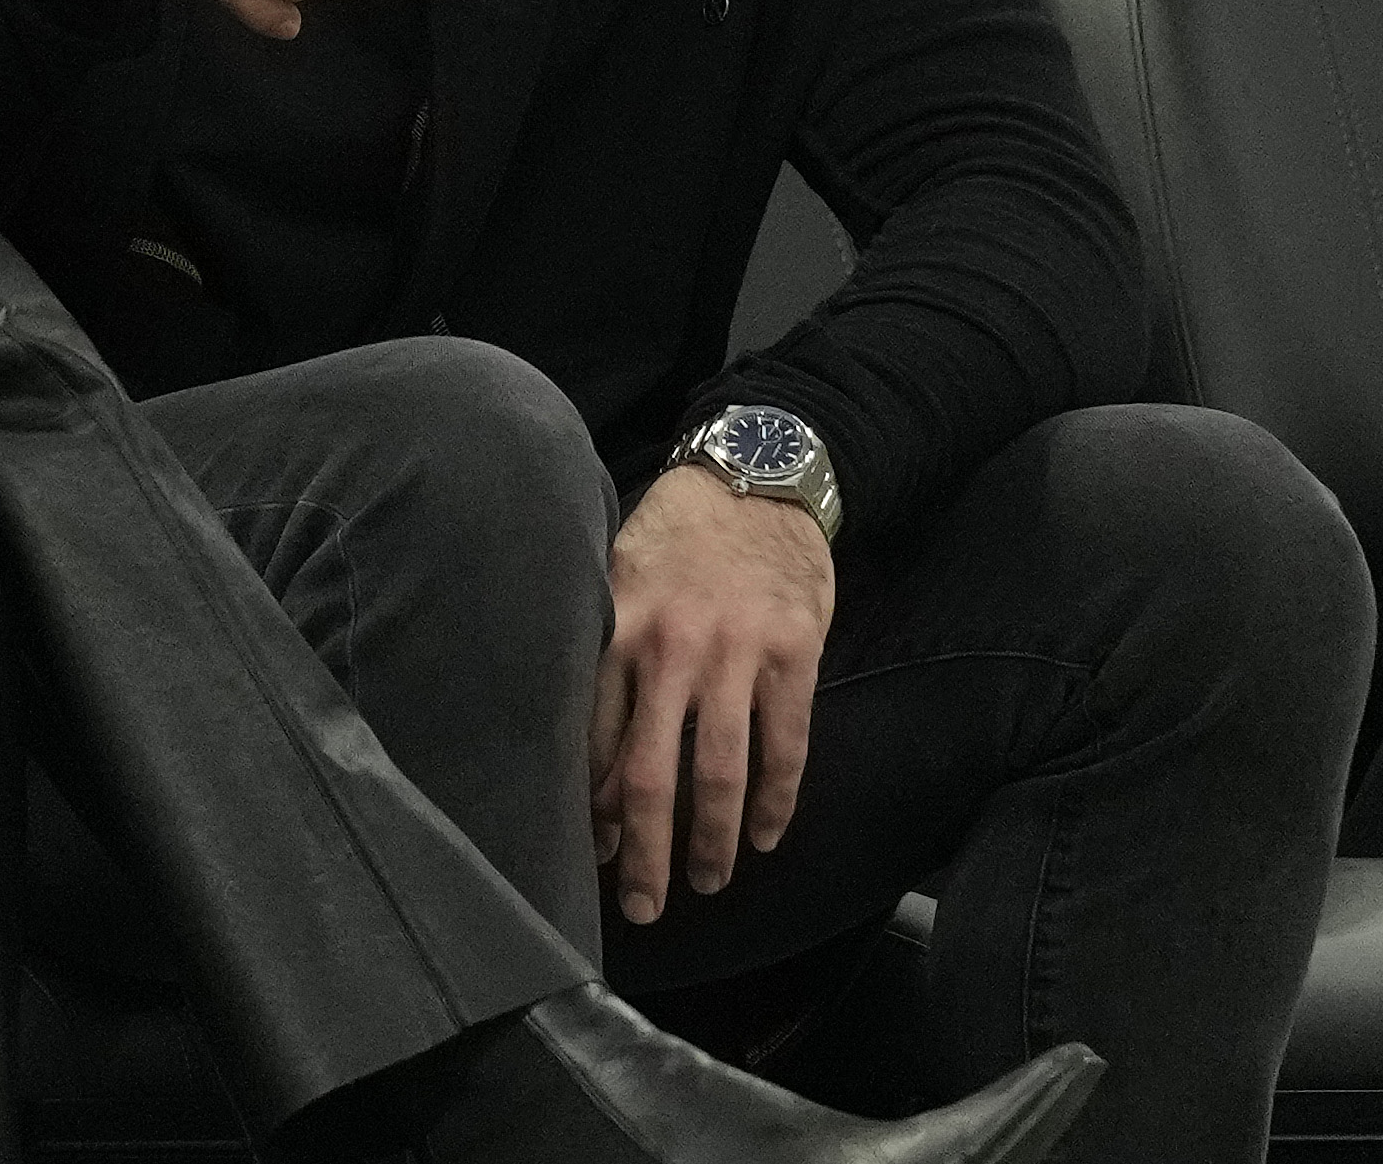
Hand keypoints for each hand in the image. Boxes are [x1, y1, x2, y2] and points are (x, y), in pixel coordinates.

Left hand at [587, 462, 836, 925]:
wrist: (758, 474)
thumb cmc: (676, 533)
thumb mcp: (616, 573)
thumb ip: (604, 648)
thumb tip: (588, 746)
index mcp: (616, 628)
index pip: (595, 739)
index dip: (594, 807)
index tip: (593, 853)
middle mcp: (670, 647)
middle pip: (649, 774)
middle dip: (642, 850)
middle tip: (640, 907)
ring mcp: (736, 653)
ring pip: (719, 772)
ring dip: (711, 840)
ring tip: (705, 883)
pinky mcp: (794, 654)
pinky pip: (784, 746)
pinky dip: (775, 801)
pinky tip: (763, 837)